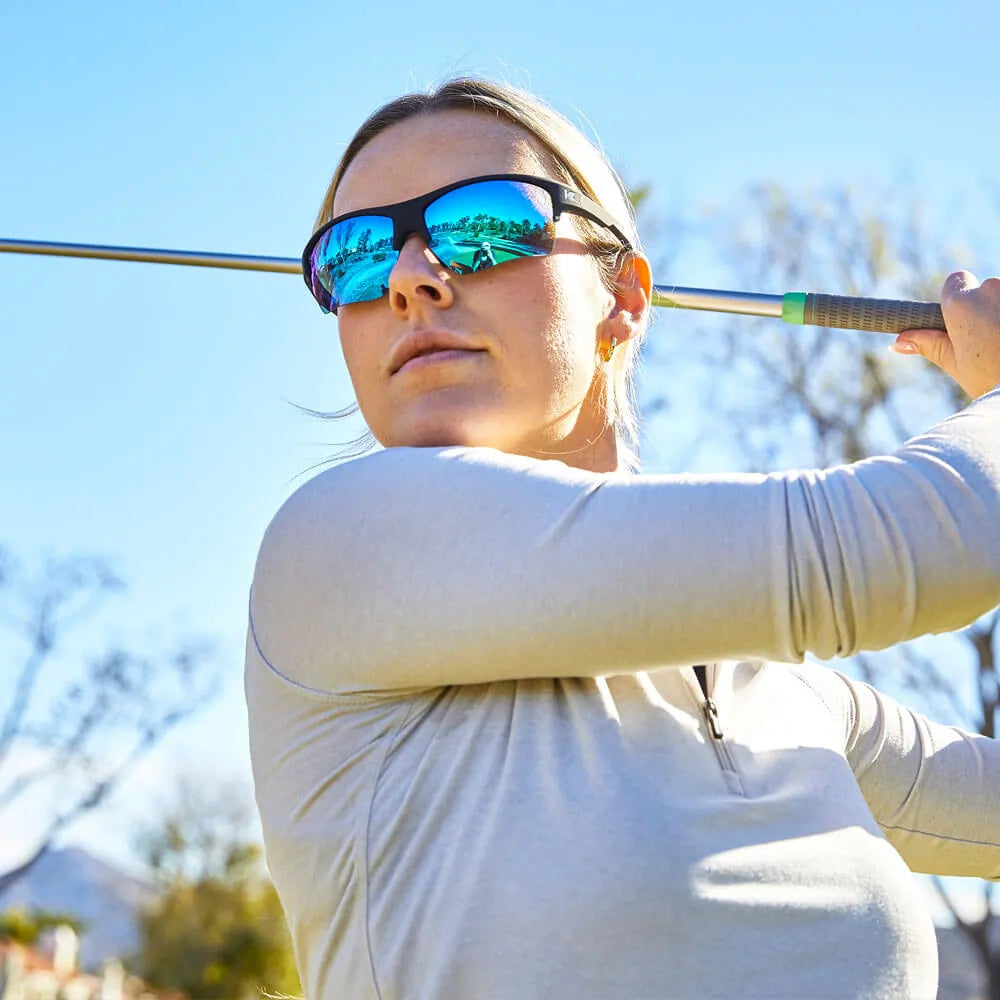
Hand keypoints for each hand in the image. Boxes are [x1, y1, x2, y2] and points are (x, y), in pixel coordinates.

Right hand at [891, 271, 999, 398]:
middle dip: (990, 309)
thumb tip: (897, 342)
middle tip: (993, 342)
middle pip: (987, 289)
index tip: (966, 321)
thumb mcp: (957, 364)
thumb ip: (928, 345)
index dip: (961, 299)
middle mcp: (991, 288)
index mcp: (961, 304)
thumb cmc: (993, 381)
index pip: (956, 280)